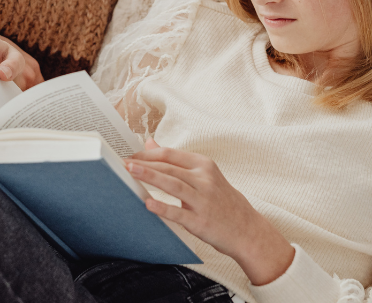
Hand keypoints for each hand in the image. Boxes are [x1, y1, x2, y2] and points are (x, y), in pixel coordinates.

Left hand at [127, 139, 294, 284]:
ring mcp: (203, 201)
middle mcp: (204, 180)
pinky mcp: (200, 222)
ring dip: (149, 177)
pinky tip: (148, 204)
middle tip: (123, 162)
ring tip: (130, 172)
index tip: (130, 155)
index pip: (170, 154)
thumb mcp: (204, 174)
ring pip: (172, 185)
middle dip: (144, 164)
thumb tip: (150, 142)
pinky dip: (163, 207)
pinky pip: (178, 213)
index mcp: (204, 165)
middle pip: (168, 168)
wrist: (247, 229)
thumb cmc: (222, 201)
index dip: (147, 154)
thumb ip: (176, 160)